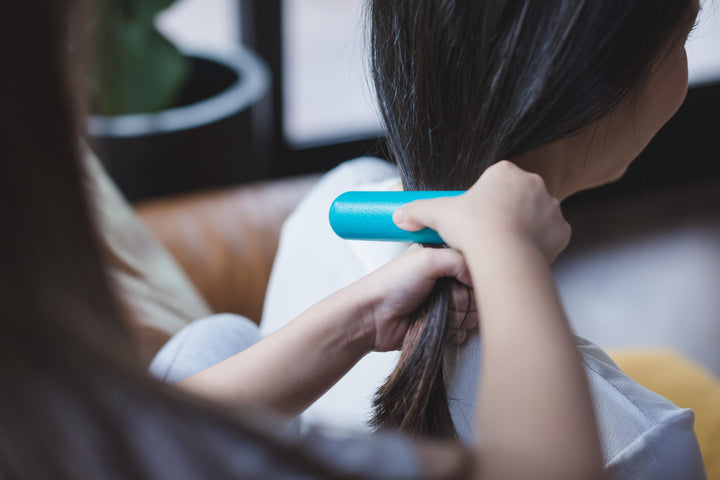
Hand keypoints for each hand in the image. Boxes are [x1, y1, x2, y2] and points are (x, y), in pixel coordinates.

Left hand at [352, 245, 476, 351]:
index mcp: (445, 256)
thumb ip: (460, 259)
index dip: (470, 276)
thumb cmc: (391, 284)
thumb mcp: (426, 258)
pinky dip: (451, 331)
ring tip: (432, 309)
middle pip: (478, 294)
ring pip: (473, 314)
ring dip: (454, 316)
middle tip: (439, 295)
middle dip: (460, 299)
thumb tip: (482, 276)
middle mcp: (449, 279)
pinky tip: (434, 323)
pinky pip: (464, 332)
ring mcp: (448, 303)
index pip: (478, 266)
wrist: (372, 317)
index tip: (455, 279)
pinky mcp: (445, 326)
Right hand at [392, 161, 570, 263]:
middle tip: (487, 234)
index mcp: (505, 172)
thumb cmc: (475, 230)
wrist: (503, 255)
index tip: (474, 218)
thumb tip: (400, 215)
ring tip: (503, 248)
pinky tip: (520, 254)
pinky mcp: (562, 230)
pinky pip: (551, 236)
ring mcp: (550, 206)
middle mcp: (532, 184)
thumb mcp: (438, 215)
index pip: (494, 182)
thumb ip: (418, 211)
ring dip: (523, 228)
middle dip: (504, 213)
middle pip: (516, 197)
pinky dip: (538, 244)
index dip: (482, 202)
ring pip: (535, 216)